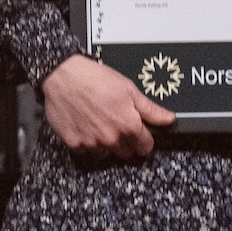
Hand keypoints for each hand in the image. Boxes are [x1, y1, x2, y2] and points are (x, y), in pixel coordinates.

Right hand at [41, 54, 173, 162]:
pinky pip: (86, 152)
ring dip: (106, 145)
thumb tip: (169, 118)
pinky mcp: (74, 144)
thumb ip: (150, 109)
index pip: (146, 148)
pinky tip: (86, 126)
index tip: (139, 133)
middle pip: (126, 153)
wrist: (62, 75)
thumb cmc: (94, 78)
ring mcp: (92, 143)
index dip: (144, 139)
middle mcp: (111, 139)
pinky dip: (87, 142)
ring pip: (106, 155)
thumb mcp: (128, 89)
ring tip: (99, 124)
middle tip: (116, 124)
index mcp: (128, 126)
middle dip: (125, 142)